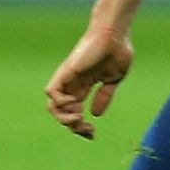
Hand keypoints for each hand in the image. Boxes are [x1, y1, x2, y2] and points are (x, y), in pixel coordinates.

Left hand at [45, 24, 133, 139]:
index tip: (93, 134)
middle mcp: (73, 85)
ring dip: (64, 118)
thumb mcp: (114, 79)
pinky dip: (60, 102)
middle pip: (62, 114)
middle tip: (87, 130)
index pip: (75, 112)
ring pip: (53, 106)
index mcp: (84, 87)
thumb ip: (104, 96)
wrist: (115, 34)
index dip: (81, 127)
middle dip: (73, 127)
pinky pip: (51, 92)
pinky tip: (75, 103)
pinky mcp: (65, 72)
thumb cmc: (117, 50)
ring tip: (79, 118)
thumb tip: (96, 114)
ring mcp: (68, 79)